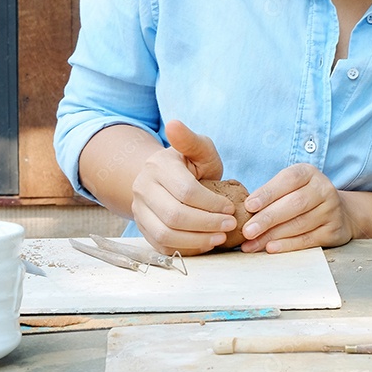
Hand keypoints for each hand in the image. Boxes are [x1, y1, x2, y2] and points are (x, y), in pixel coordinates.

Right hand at [130, 120, 236, 255]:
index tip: (231, 208)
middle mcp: (143, 189)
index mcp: (157, 166)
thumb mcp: (197, 149)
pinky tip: (206, 243)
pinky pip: (162, 247)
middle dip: (207, 223)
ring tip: (221, 237)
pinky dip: (186, 248)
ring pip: (165, 235)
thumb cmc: (190, 165)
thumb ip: (191, 140)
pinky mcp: (143, 229)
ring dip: (197, 240)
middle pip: (174, 216)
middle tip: (230, 225)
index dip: (211, 204)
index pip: (186, 191)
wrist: (164, 180)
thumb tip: (174, 124)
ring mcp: (139, 211)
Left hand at [240, 163, 354, 252]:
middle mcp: (323, 189)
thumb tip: (242, 211)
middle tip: (247, 230)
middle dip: (268, 218)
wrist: (338, 212)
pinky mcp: (333, 231)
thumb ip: (270, 193)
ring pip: (299, 224)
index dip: (268, 193)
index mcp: (309, 173)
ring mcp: (331, 211)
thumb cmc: (302, 197)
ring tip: (252, 243)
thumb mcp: (290, 187)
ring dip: (272, 235)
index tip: (248, 206)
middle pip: (294, 204)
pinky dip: (287, 245)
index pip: (288, 180)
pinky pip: (308, 240)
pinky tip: (271, 248)